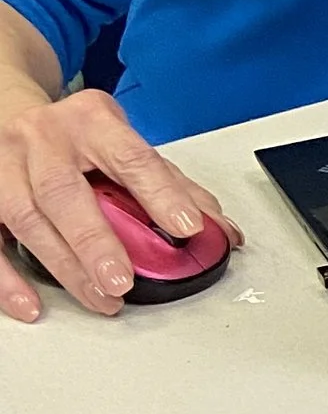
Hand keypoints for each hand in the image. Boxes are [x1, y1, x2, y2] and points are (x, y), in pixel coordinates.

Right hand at [0, 79, 237, 323]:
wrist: (7, 109)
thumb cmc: (75, 135)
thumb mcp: (122, 142)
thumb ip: (171, 185)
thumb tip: (220, 231)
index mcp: (91, 121)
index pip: (131, 156)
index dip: (161, 192)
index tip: (187, 227)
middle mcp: (42, 138)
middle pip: (63, 190)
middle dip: (94, 239)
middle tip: (122, 281)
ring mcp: (3, 165)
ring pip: (26, 217)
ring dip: (64, 265)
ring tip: (100, 298)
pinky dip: (8, 278)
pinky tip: (31, 304)